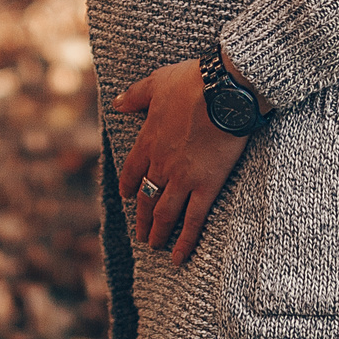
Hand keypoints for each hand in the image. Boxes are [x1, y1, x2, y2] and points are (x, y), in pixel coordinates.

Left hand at [114, 58, 250, 265]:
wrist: (223, 91)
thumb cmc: (192, 81)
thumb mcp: (156, 82)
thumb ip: (134, 95)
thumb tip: (116, 103)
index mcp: (148, 140)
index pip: (132, 171)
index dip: (129, 186)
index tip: (129, 197)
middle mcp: (161, 164)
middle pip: (146, 197)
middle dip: (142, 218)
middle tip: (141, 234)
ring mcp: (182, 178)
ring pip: (164, 213)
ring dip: (157, 232)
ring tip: (155, 246)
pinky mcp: (206, 186)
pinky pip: (193, 219)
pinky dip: (184, 241)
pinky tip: (178, 257)